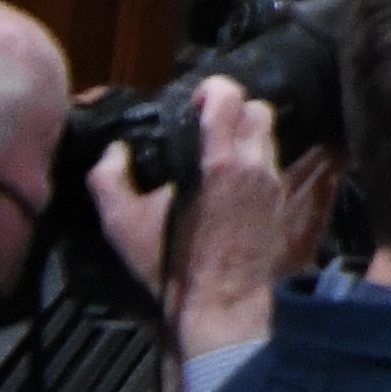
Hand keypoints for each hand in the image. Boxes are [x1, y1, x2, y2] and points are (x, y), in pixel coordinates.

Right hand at [131, 85, 327, 358]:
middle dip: (233, 109)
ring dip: (246, 134)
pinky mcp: (281, 201)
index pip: (231, 97)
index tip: (195, 103)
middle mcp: (257, 166)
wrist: (220, 302)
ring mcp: (274, 183)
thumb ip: (109, 180)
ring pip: (269, 135)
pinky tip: (229, 178)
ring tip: (216, 152)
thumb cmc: (172, 264)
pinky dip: (255, 159)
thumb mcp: (124, 225)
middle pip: (258, 108)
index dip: (213, 90)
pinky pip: (274, 162)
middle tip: (205, 125)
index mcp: (223, 162)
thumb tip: (113, 153)